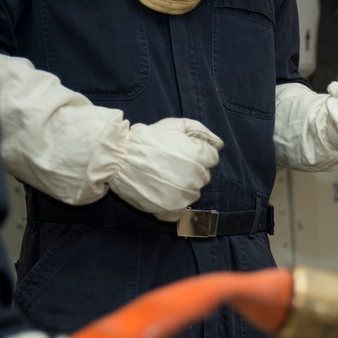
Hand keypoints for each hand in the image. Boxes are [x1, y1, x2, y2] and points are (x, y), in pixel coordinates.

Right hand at [109, 118, 223, 221]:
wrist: (117, 157)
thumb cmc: (147, 139)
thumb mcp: (175, 125)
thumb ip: (201, 132)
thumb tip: (219, 145)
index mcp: (199, 157)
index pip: (211, 158)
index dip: (197, 152)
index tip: (180, 151)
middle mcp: (195, 179)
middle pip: (203, 176)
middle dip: (191, 170)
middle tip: (169, 163)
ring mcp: (183, 197)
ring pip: (193, 193)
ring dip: (183, 187)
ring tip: (163, 176)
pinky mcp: (170, 210)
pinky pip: (181, 212)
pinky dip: (174, 204)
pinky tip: (162, 193)